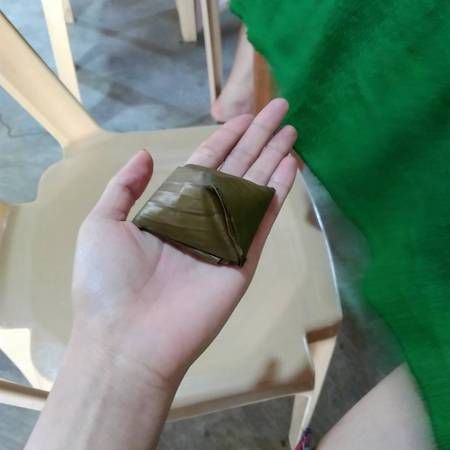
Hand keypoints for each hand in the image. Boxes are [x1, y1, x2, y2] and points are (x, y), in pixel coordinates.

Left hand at [71, 99, 297, 389]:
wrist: (127, 338)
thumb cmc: (108, 281)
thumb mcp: (103, 223)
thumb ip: (125, 187)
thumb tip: (143, 153)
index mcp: (172, 209)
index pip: (205, 164)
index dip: (225, 139)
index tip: (244, 116)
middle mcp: (202, 218)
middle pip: (236, 169)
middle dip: (258, 138)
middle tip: (279, 109)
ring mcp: (226, 238)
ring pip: (255, 188)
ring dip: (274, 158)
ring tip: (291, 130)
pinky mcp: (243, 259)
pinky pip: (264, 218)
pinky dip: (279, 191)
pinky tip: (291, 165)